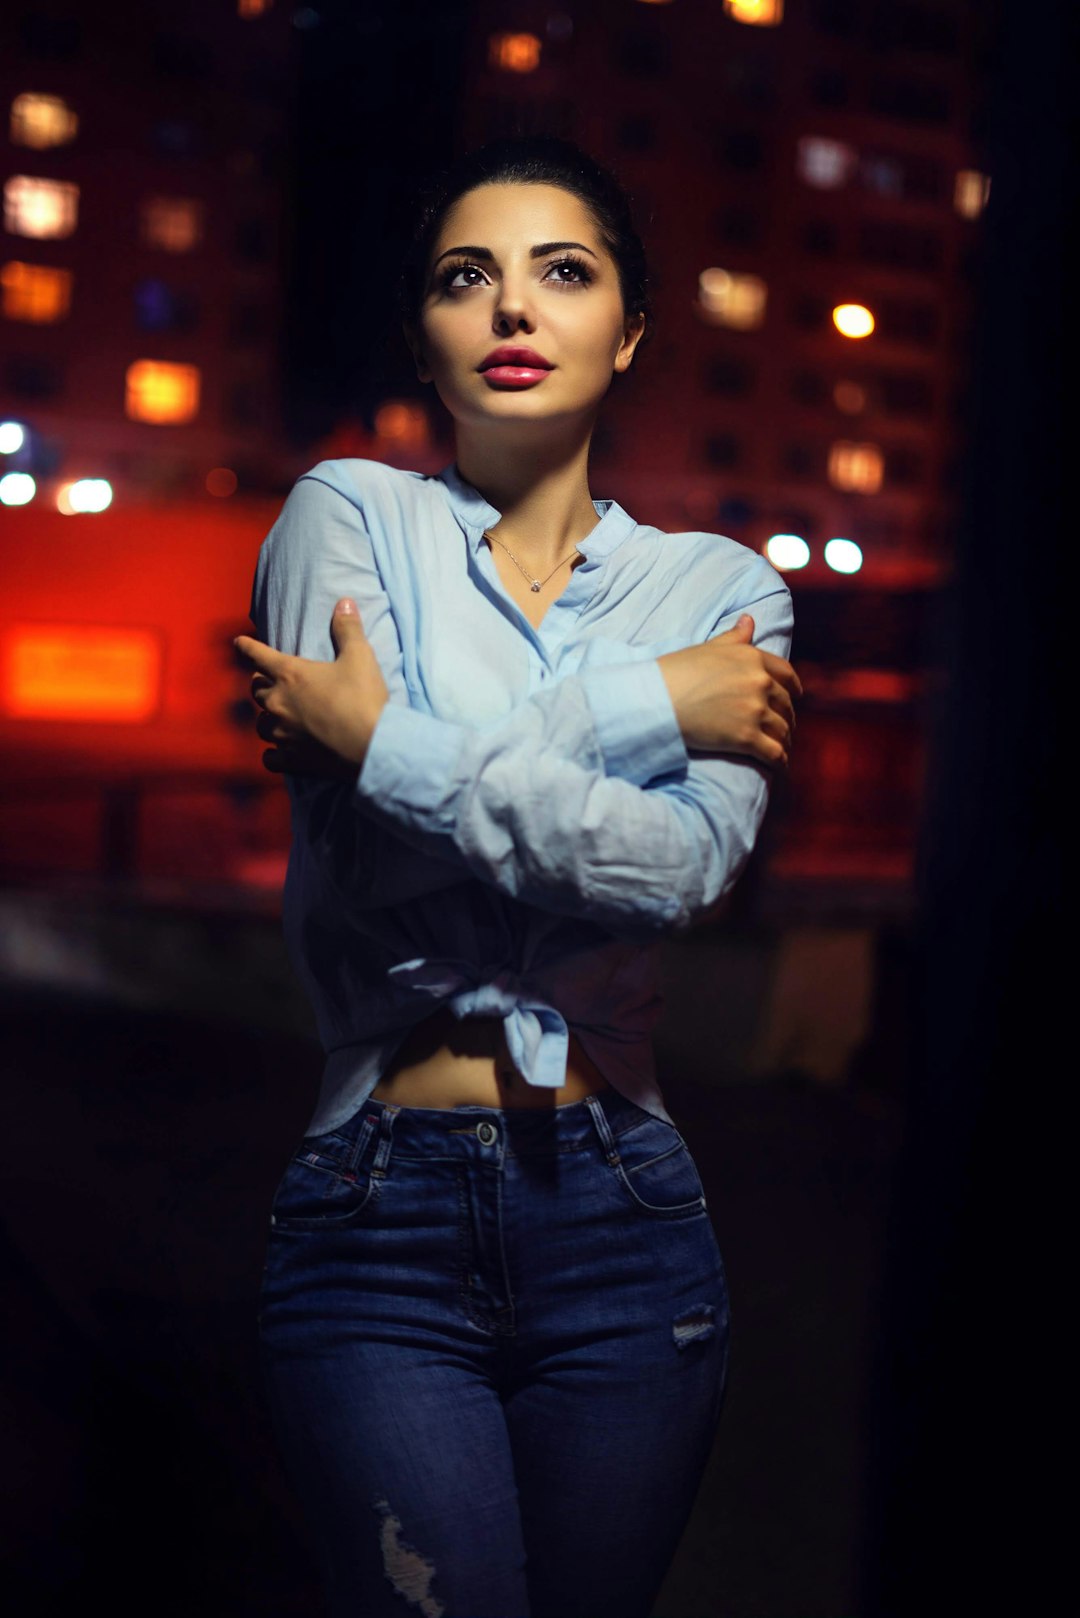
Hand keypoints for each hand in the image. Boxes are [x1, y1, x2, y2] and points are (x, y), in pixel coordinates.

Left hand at [233, 598, 389, 778]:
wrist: (372, 745)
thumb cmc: (364, 698)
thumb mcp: (360, 656)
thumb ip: (348, 629)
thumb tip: (344, 602)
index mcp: (290, 674)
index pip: (258, 655)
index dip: (247, 647)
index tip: (238, 642)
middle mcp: (279, 703)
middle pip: (256, 690)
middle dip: (261, 684)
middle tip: (271, 682)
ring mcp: (282, 734)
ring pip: (260, 724)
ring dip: (267, 718)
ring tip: (278, 718)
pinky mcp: (291, 760)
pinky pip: (269, 757)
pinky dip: (273, 753)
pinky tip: (280, 751)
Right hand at [657, 614, 802, 767]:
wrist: (658, 699)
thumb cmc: (677, 671)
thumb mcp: (708, 648)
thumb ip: (734, 637)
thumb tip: (750, 620)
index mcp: (752, 658)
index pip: (785, 673)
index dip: (794, 687)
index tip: (796, 696)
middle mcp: (759, 683)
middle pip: (786, 704)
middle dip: (787, 716)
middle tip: (783, 726)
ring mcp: (755, 711)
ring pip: (783, 729)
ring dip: (784, 740)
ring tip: (781, 747)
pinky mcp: (747, 738)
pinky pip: (775, 753)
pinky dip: (781, 761)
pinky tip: (780, 766)